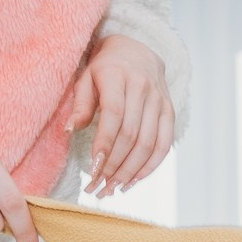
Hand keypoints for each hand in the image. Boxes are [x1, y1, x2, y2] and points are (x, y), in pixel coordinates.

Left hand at [68, 35, 175, 196]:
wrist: (138, 52)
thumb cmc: (104, 69)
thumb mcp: (86, 78)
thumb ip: (80, 103)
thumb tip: (71, 130)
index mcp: (118, 76)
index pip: (113, 115)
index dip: (104, 143)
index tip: (93, 168)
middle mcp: (143, 89)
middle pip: (131, 135)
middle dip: (114, 165)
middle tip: (99, 186)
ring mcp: (160, 101)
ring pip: (148, 144)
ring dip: (131, 171)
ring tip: (114, 188)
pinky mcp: (170, 112)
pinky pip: (164, 145)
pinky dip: (150, 166)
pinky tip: (135, 180)